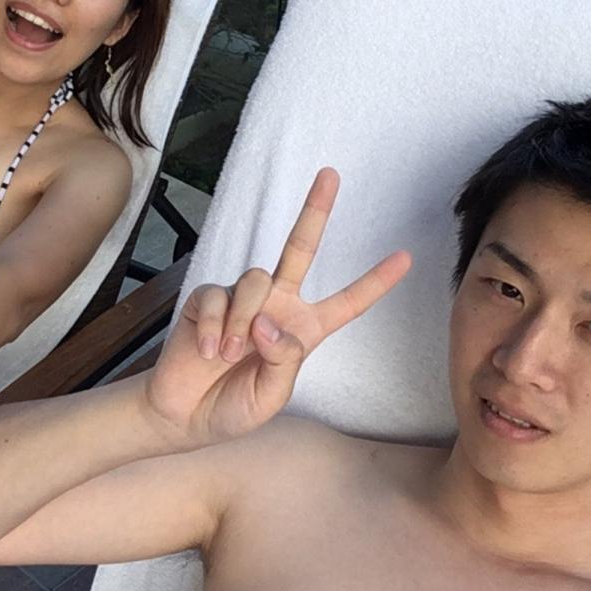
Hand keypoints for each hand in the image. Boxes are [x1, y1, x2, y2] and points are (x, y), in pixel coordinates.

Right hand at [145, 168, 410, 448]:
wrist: (184, 416)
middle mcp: (277, 306)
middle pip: (300, 247)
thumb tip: (268, 320)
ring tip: (229, 356)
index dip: (375, 282)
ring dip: (244, 322)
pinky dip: (216, 328)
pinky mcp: (209, 299)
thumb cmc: (234, 408)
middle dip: (315, 210)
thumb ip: (282, 360)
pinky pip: (218, 298)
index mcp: (304, 330)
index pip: (347, 303)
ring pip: (255, 280)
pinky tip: (208, 351)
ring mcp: (242, 299)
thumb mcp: (271, 397)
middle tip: (331, 174)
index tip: (405, 258)